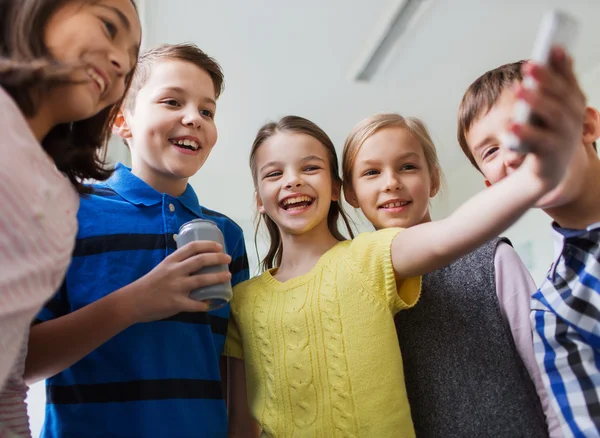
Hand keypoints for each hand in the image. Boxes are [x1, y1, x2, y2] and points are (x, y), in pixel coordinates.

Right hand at [120, 241, 231, 322]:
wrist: (132, 301)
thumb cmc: (148, 284)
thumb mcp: (162, 268)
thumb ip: (177, 265)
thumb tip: (195, 261)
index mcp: (171, 261)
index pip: (192, 247)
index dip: (208, 245)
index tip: (219, 246)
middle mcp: (175, 272)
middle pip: (200, 260)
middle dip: (217, 258)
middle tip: (228, 259)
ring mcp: (176, 287)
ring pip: (202, 280)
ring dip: (218, 278)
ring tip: (228, 276)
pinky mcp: (176, 303)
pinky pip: (196, 304)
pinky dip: (206, 304)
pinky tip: (212, 304)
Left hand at [510, 47, 586, 189]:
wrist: (547, 170)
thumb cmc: (546, 132)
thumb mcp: (550, 108)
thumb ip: (552, 85)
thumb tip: (556, 53)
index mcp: (573, 103)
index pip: (568, 80)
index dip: (562, 65)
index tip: (553, 47)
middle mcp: (573, 118)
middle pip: (560, 95)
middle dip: (546, 79)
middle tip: (529, 66)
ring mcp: (565, 136)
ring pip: (553, 115)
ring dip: (536, 101)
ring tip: (518, 89)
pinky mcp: (551, 154)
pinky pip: (540, 141)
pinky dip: (525, 132)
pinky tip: (510, 124)